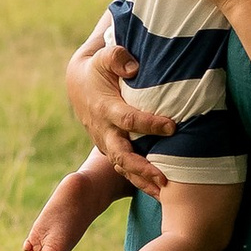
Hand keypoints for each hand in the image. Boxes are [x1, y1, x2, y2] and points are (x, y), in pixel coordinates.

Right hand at [66, 38, 174, 193]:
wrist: (78, 84)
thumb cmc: (97, 68)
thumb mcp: (103, 56)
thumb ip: (117, 57)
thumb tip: (134, 69)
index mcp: (105, 109)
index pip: (129, 120)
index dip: (150, 124)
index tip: (172, 127)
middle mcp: (104, 131)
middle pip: (122, 154)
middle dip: (143, 168)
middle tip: (165, 178)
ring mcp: (105, 143)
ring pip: (123, 168)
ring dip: (142, 181)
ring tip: (164, 194)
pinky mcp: (110, 150)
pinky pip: (124, 169)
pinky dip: (139, 182)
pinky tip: (159, 193)